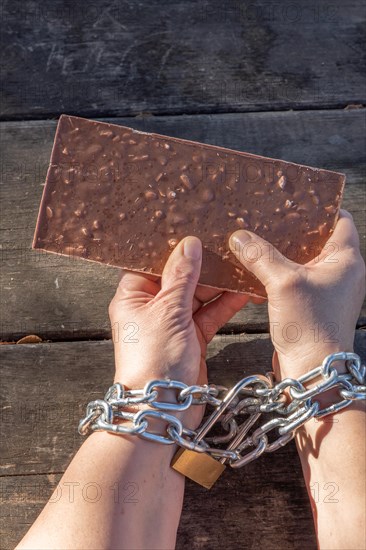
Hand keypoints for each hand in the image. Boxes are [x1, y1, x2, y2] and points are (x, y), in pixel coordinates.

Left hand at [108, 236, 250, 427]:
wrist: (163, 409)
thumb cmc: (153, 360)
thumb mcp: (168, 310)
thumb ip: (181, 276)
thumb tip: (189, 245)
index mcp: (133, 296)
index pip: (151, 263)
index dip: (171, 249)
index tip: (193, 232)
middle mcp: (151, 308)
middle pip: (178, 277)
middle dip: (201, 265)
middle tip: (224, 247)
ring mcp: (172, 324)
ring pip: (197, 295)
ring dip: (217, 284)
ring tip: (239, 265)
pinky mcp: (192, 339)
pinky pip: (210, 314)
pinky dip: (225, 304)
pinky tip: (242, 291)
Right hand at [229, 210, 364, 379]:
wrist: (313, 372)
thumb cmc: (311, 327)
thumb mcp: (283, 282)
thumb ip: (260, 255)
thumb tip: (239, 236)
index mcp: (345, 260)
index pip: (340, 220)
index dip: (320, 207)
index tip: (295, 199)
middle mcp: (340, 273)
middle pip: (317, 239)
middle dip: (292, 229)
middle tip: (266, 218)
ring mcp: (326, 291)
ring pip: (302, 261)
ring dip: (280, 253)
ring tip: (255, 240)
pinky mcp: (311, 306)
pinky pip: (293, 281)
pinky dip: (276, 274)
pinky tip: (254, 271)